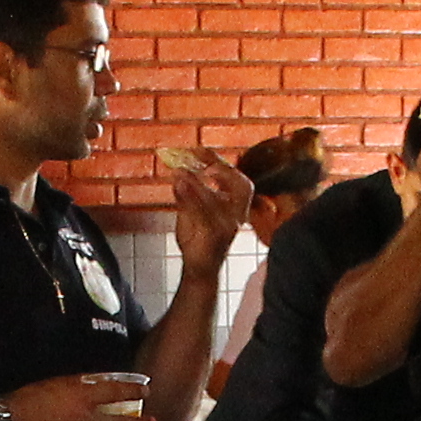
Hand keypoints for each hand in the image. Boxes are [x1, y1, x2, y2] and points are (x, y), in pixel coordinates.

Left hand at [163, 144, 247, 274]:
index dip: (221, 163)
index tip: (200, 150)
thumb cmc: (199, 241)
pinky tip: (179, 184)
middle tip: (198, 157)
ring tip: (181, 170)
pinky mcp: (215, 237)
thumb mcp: (191, 212)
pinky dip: (191, 197)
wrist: (199, 270)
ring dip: (199, 182)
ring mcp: (227, 227)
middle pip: (242, 186)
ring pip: (219, 199)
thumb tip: (179, 171)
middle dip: (221, 168)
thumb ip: (187, 193)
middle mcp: (236, 216)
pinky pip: (205, 214)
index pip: (238, 179)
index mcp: (236, 207)